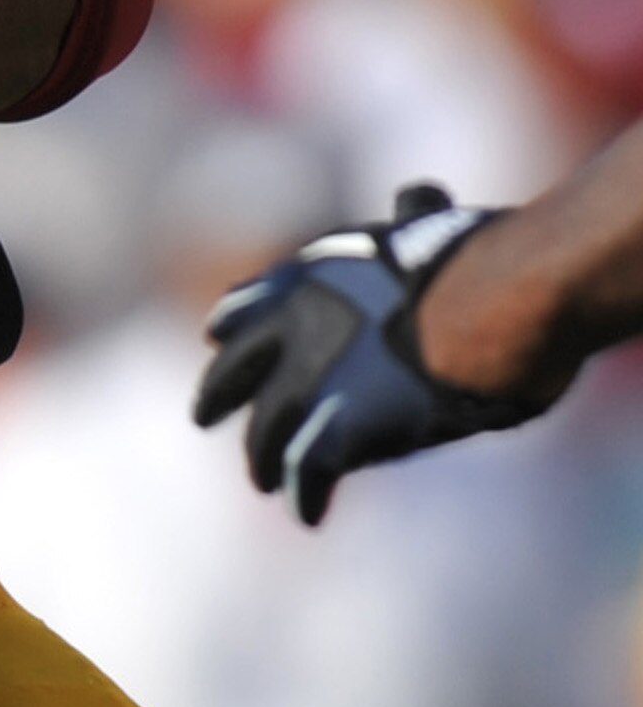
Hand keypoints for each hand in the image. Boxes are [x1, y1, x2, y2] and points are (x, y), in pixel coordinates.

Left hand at [192, 185, 521, 523]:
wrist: (502, 299)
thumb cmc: (486, 259)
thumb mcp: (430, 227)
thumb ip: (413, 217)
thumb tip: (416, 193)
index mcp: (310, 277)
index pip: (246, 306)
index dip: (234, 328)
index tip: (216, 338)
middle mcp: (292, 328)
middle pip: (235, 375)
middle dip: (218, 398)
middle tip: (204, 417)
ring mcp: (308, 382)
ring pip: (266, 433)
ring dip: (265, 459)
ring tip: (266, 479)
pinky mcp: (336, 430)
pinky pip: (309, 473)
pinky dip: (307, 496)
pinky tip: (308, 512)